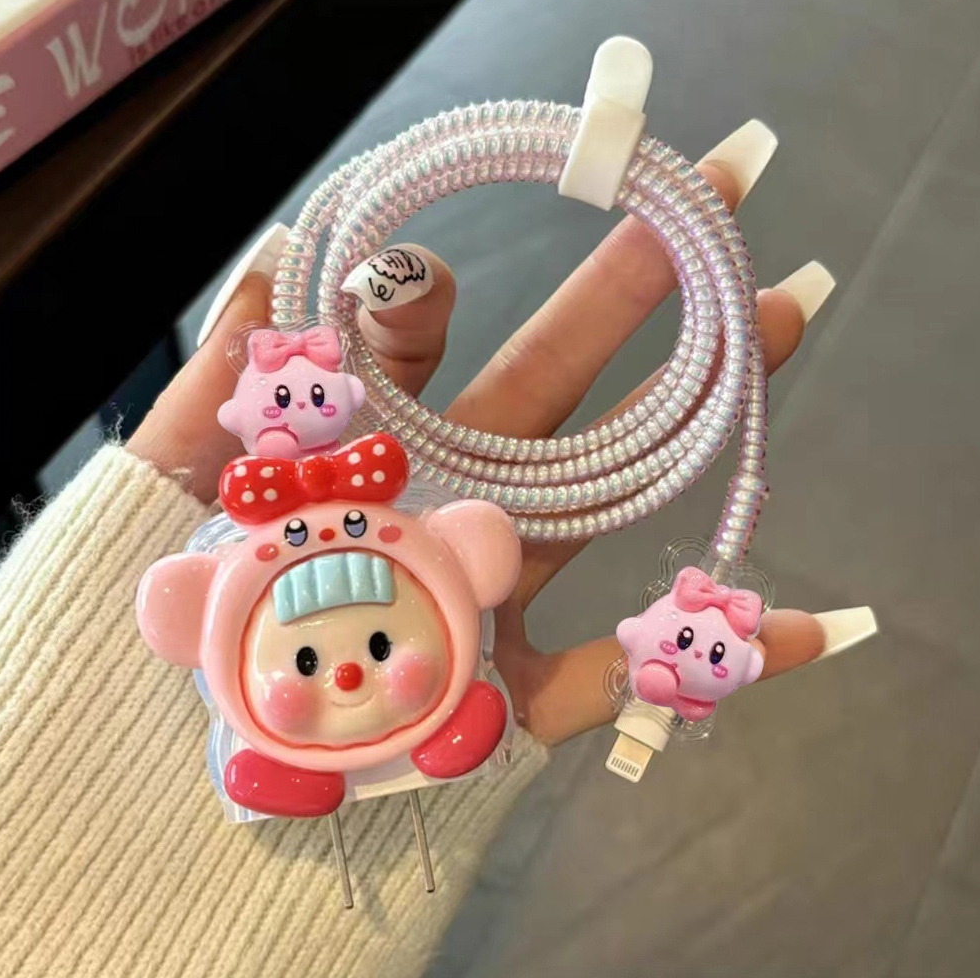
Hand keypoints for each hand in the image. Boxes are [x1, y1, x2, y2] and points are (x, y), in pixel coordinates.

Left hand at [129, 131, 829, 746]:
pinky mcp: (514, 699)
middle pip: (545, 393)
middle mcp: (442, 511)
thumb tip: (278, 254)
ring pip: (607, 496)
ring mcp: (493, 600)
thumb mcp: (170, 489)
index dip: (421, 309)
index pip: (410, 357)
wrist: (179, 773)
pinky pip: (624, 678)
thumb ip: (219, 382)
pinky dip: (709, 658)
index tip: (424, 290)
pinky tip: (811, 624)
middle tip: (698, 206)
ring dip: (697, 415)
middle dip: (618, 299)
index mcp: (361, 458)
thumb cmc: (169, 625)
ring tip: (780, 320)